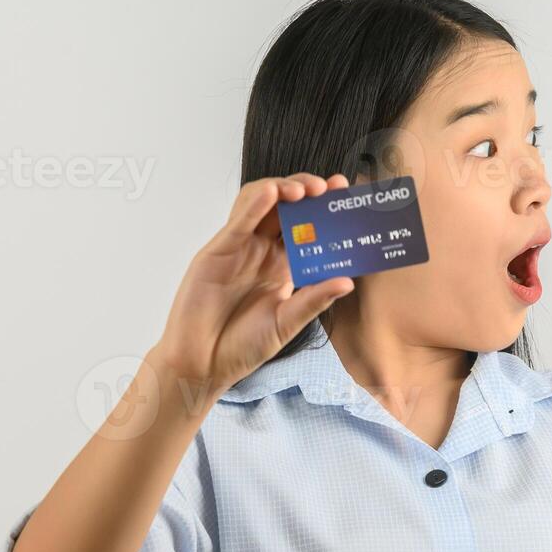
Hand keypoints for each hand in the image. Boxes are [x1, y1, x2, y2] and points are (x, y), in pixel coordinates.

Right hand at [150, 172, 355, 399]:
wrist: (203, 364)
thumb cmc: (241, 346)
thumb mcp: (286, 323)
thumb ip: (314, 300)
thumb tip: (348, 282)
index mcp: (282, 266)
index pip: (306, 227)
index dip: (324, 210)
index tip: (345, 197)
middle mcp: (262, 251)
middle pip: (286, 207)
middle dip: (308, 191)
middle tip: (330, 188)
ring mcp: (239, 248)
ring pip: (260, 203)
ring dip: (283, 189)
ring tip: (305, 190)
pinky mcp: (217, 252)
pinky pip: (238, 222)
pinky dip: (255, 204)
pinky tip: (272, 193)